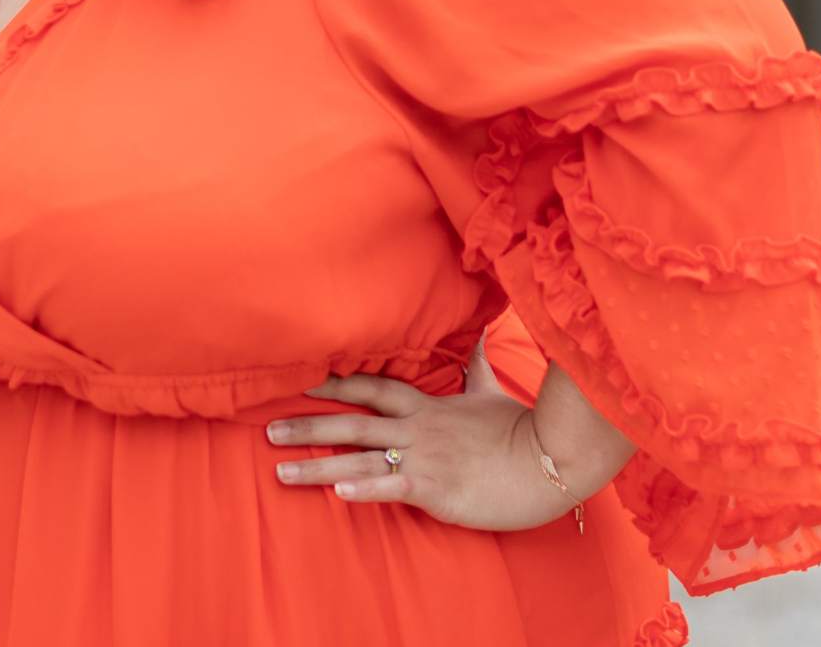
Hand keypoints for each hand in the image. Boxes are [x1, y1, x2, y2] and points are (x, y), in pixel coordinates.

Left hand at [262, 342, 632, 531]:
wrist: (553, 462)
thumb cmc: (522, 430)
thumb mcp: (491, 392)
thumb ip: (476, 365)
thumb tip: (482, 330)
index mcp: (428, 406)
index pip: (373, 388)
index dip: (335, 383)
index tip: (298, 378)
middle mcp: (418, 429)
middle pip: (353, 422)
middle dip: (309, 424)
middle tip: (267, 429)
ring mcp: (425, 458)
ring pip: (360, 458)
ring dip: (317, 465)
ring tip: (279, 471)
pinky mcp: (437, 489)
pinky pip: (393, 487)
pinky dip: (364, 488)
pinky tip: (336, 491)